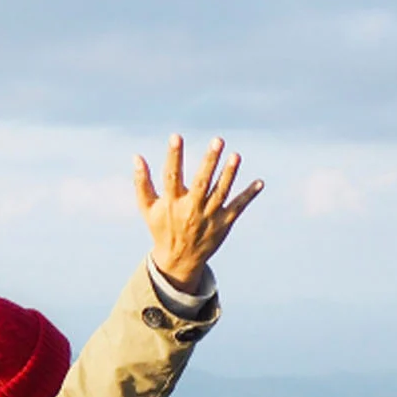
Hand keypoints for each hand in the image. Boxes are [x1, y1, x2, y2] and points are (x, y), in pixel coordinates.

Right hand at [133, 135, 262, 293]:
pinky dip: (249, 195)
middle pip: (202, 182)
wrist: (179, 260)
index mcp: (171, 203)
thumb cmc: (162, 228)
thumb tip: (136, 156)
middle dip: (209, 161)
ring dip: (229, 174)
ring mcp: (209, 216)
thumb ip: (142, 182)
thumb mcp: (148, 208)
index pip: (172, 176)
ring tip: (236, 156)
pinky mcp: (223, 223)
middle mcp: (191, 209)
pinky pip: (238, 207)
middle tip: (218, 140)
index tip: (176, 136)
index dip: (173, 156)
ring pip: (221, 193)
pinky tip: (259, 182)